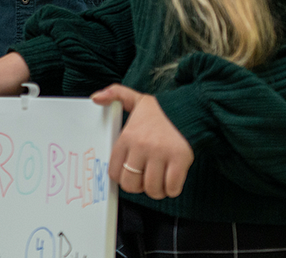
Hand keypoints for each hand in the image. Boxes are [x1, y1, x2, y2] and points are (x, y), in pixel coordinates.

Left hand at [92, 84, 193, 199]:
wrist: (190, 109)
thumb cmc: (160, 111)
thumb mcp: (134, 99)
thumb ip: (114, 94)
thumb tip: (95, 98)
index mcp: (127, 137)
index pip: (114, 171)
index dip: (122, 177)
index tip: (130, 174)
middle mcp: (141, 146)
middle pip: (131, 184)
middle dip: (138, 187)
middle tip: (145, 180)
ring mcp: (160, 154)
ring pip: (152, 189)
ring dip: (156, 190)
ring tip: (160, 181)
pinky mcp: (180, 160)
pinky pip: (172, 187)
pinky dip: (172, 190)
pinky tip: (172, 181)